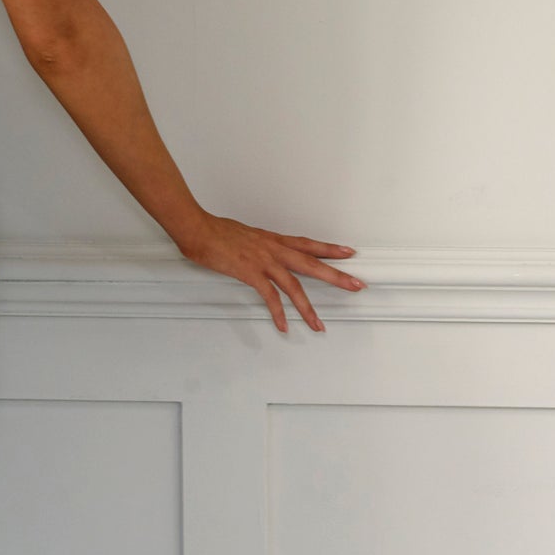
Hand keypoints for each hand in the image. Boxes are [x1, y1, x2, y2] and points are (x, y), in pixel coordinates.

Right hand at [176, 214, 364, 333]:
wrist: (198, 228)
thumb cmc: (215, 231)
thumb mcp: (243, 236)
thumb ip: (256, 246)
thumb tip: (258, 253)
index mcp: (273, 240)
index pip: (308, 244)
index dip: (329, 249)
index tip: (347, 253)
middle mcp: (274, 250)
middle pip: (312, 264)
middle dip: (336, 276)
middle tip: (356, 285)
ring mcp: (263, 262)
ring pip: (294, 286)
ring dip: (307, 308)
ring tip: (319, 324)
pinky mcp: (250, 273)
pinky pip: (269, 297)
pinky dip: (277, 313)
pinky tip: (284, 326)